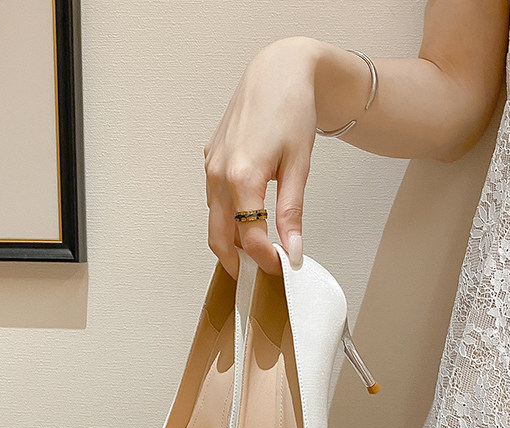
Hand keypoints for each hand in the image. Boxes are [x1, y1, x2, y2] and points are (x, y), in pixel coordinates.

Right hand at [203, 36, 319, 276]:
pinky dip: (227, 216)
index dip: (265, 258)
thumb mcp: (299, 166)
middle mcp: (219, 174)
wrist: (279, 71)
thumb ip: (292, 213)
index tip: (282, 268)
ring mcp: (211, 166)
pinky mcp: (211, 158)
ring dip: (231, 239)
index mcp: (242, 177)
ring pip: (215, 219)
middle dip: (236, 261)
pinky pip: (214, 198)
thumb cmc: (292, 110)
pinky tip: (247, 219)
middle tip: (256, 275)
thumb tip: (294, 249)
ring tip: (255, 251)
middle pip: (219, 236)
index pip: (249, 237)